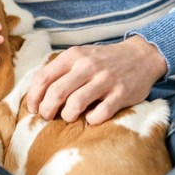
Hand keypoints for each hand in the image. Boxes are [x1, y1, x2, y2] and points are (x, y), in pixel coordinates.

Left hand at [26, 36, 167, 124]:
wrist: (140, 55)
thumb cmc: (103, 60)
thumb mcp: (80, 56)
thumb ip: (60, 70)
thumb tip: (37, 93)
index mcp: (73, 56)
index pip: (43, 78)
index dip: (34, 97)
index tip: (33, 108)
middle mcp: (87, 66)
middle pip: (56, 93)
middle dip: (47, 110)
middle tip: (47, 117)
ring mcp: (105, 80)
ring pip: (76, 104)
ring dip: (67, 115)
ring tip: (69, 117)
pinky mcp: (121, 93)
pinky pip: (100, 113)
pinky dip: (92, 119)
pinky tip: (91, 118)